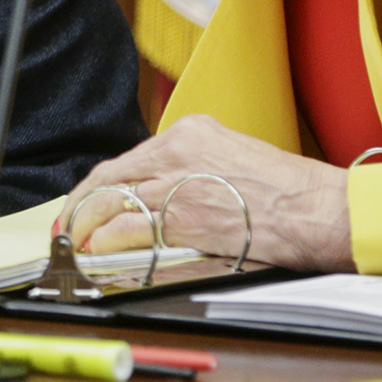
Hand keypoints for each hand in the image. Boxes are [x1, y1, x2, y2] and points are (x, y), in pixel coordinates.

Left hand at [64, 114, 352, 271]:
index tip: (87, 200)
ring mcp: (177, 181)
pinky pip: (130, 226)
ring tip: (74, 242)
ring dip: (87, 225)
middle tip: (67, 225)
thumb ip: (193, 171)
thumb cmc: (285, 192)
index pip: (130, 158)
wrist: (314, 209)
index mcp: (191, 132)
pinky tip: (95, 250)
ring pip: (113, 200)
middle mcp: (177, 149)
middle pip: (112, 176)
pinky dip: (104, 239)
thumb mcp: (232, 160)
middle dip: (82, 204)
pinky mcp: (182, 214)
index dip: (101, 184)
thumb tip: (160, 199)